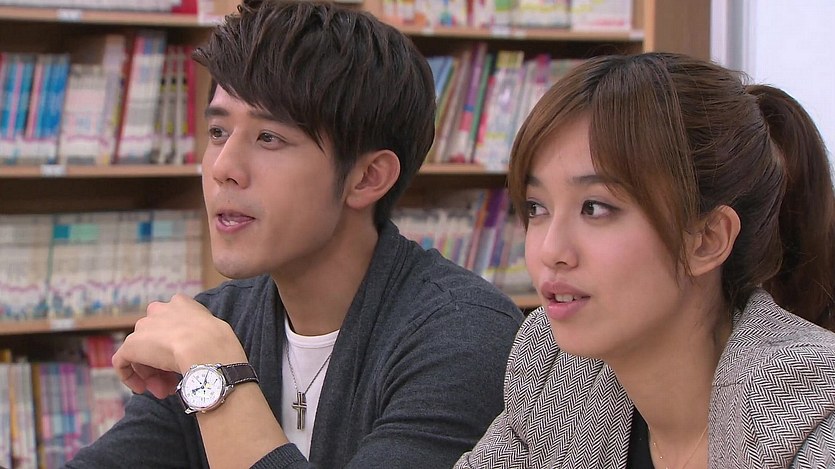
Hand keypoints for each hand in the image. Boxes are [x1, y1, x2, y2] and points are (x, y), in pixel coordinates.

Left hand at [112, 293, 247, 398]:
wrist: (207, 349)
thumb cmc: (220, 344)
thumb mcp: (214, 331)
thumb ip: (201, 334)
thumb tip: (198, 350)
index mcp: (181, 303)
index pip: (173, 326)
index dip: (177, 346)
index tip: (183, 363)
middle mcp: (159, 310)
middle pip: (155, 339)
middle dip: (162, 363)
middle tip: (173, 383)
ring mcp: (144, 327)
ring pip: (142, 352)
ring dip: (152, 373)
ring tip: (165, 391)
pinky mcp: (132, 345)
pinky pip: (123, 361)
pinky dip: (129, 375)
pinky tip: (142, 388)